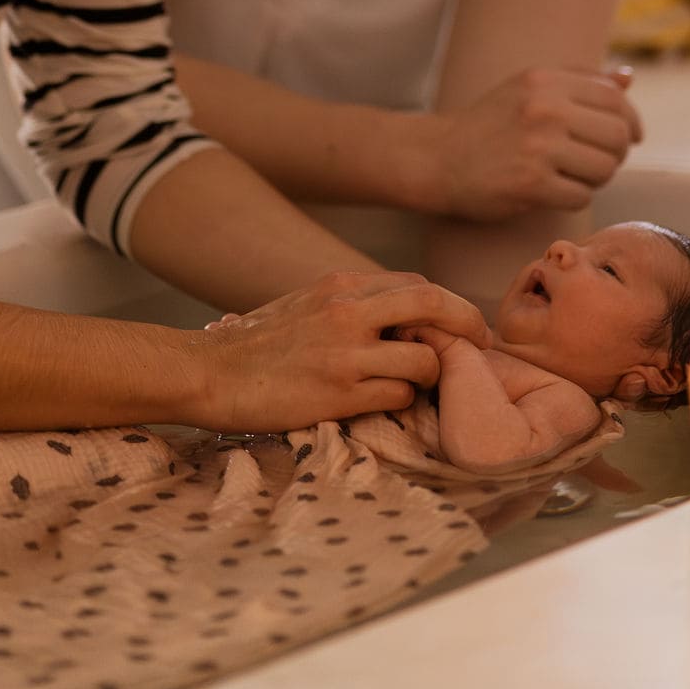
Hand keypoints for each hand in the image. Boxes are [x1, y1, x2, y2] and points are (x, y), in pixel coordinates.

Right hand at [191, 270, 488, 432]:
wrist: (209, 372)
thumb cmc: (255, 345)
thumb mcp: (305, 305)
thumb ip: (349, 306)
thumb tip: (397, 318)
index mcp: (340, 285)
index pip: (417, 285)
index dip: (448, 306)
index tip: (459, 326)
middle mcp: (347, 310)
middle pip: (434, 304)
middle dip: (468, 325)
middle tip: (481, 346)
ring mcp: (345, 352)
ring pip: (424, 358)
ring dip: (431, 375)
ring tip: (418, 385)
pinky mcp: (339, 392)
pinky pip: (398, 394)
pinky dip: (403, 400)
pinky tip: (385, 403)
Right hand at [424, 66, 642, 220]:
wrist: (438, 158)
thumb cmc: (489, 124)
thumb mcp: (528, 88)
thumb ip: (580, 81)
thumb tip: (628, 78)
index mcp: (546, 80)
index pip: (615, 99)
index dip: (630, 122)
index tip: (629, 137)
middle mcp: (544, 108)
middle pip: (617, 135)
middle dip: (616, 154)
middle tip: (597, 162)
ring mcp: (538, 146)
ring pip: (604, 168)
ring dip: (596, 179)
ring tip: (573, 176)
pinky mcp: (531, 183)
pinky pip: (581, 196)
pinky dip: (575, 198)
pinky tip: (554, 191)